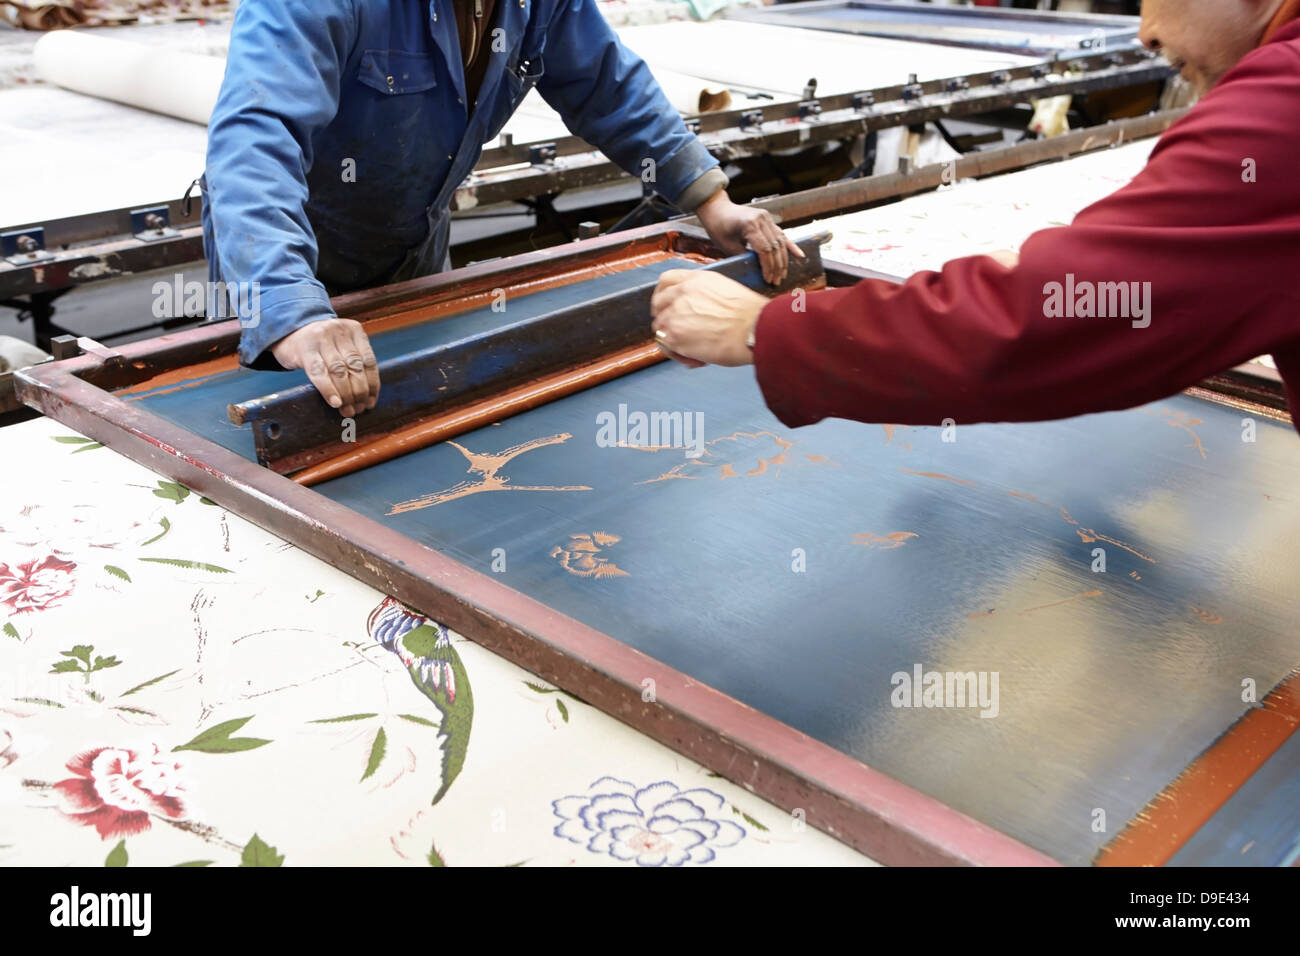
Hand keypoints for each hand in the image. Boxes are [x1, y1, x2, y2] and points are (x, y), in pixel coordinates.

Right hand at [269, 318, 379, 416]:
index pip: (369, 361)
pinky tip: (335, 402)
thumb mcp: (342, 346)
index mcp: (354, 330)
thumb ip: (355, 363)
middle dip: (359, 392)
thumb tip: (367, 397)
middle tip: (358, 409)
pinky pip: (319, 373)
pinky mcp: (305, 349)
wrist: (290, 333)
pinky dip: (329, 390)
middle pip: (355, 367)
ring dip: (346, 395)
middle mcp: (339, 331)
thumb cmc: (321, 346)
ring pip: (339, 371)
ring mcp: (322, 338)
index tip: (370, 402)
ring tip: (347, 409)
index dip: (372, 385)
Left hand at [650, 270, 767, 366]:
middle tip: (679, 332)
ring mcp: (675, 314)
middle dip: (666, 318)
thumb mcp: (725, 289)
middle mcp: (682, 293)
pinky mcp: (675, 336)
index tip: (666, 305)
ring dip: (674, 340)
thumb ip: (704, 294)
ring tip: (696, 351)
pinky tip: (697, 360)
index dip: (663, 294)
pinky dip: (678, 356)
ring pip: (660, 328)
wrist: (755, 329)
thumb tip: (698, 309)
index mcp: (695, 280)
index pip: (666, 281)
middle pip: (658, 305)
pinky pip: (666, 347)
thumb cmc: (751, 316)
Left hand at [694, 190, 803, 285]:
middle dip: (776, 266)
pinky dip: (790, 246)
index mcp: (750, 225)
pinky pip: (781, 234)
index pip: (765, 250)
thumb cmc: (718, 227)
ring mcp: (766, 218)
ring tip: (782, 275)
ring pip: (780, 241)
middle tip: (776, 282)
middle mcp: (761, 219)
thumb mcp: (727, 246)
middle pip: (775, 247)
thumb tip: (758, 271)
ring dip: (783, 260)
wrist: (717, 208)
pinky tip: (800, 255)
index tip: (768, 280)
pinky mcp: (768, 219)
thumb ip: (744, 257)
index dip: (768, 267)